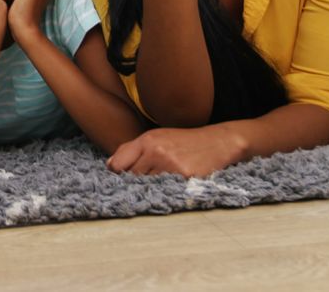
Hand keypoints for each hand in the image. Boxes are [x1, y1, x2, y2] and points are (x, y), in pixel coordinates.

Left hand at [106, 124, 247, 177]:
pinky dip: (165, 191)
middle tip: (146, 182)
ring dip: (151, 188)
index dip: (118, 174)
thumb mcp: (156, 137)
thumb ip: (131, 149)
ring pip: (147, 186)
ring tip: (160, 182)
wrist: (218, 141)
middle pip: (132, 178)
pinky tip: (171, 186)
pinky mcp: (184, 177)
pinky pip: (165, 191)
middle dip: (135, 182)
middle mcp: (156, 151)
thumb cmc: (184, 141)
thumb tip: (110, 165)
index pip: (118, 165)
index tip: (123, 178)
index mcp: (147, 140)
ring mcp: (170, 165)